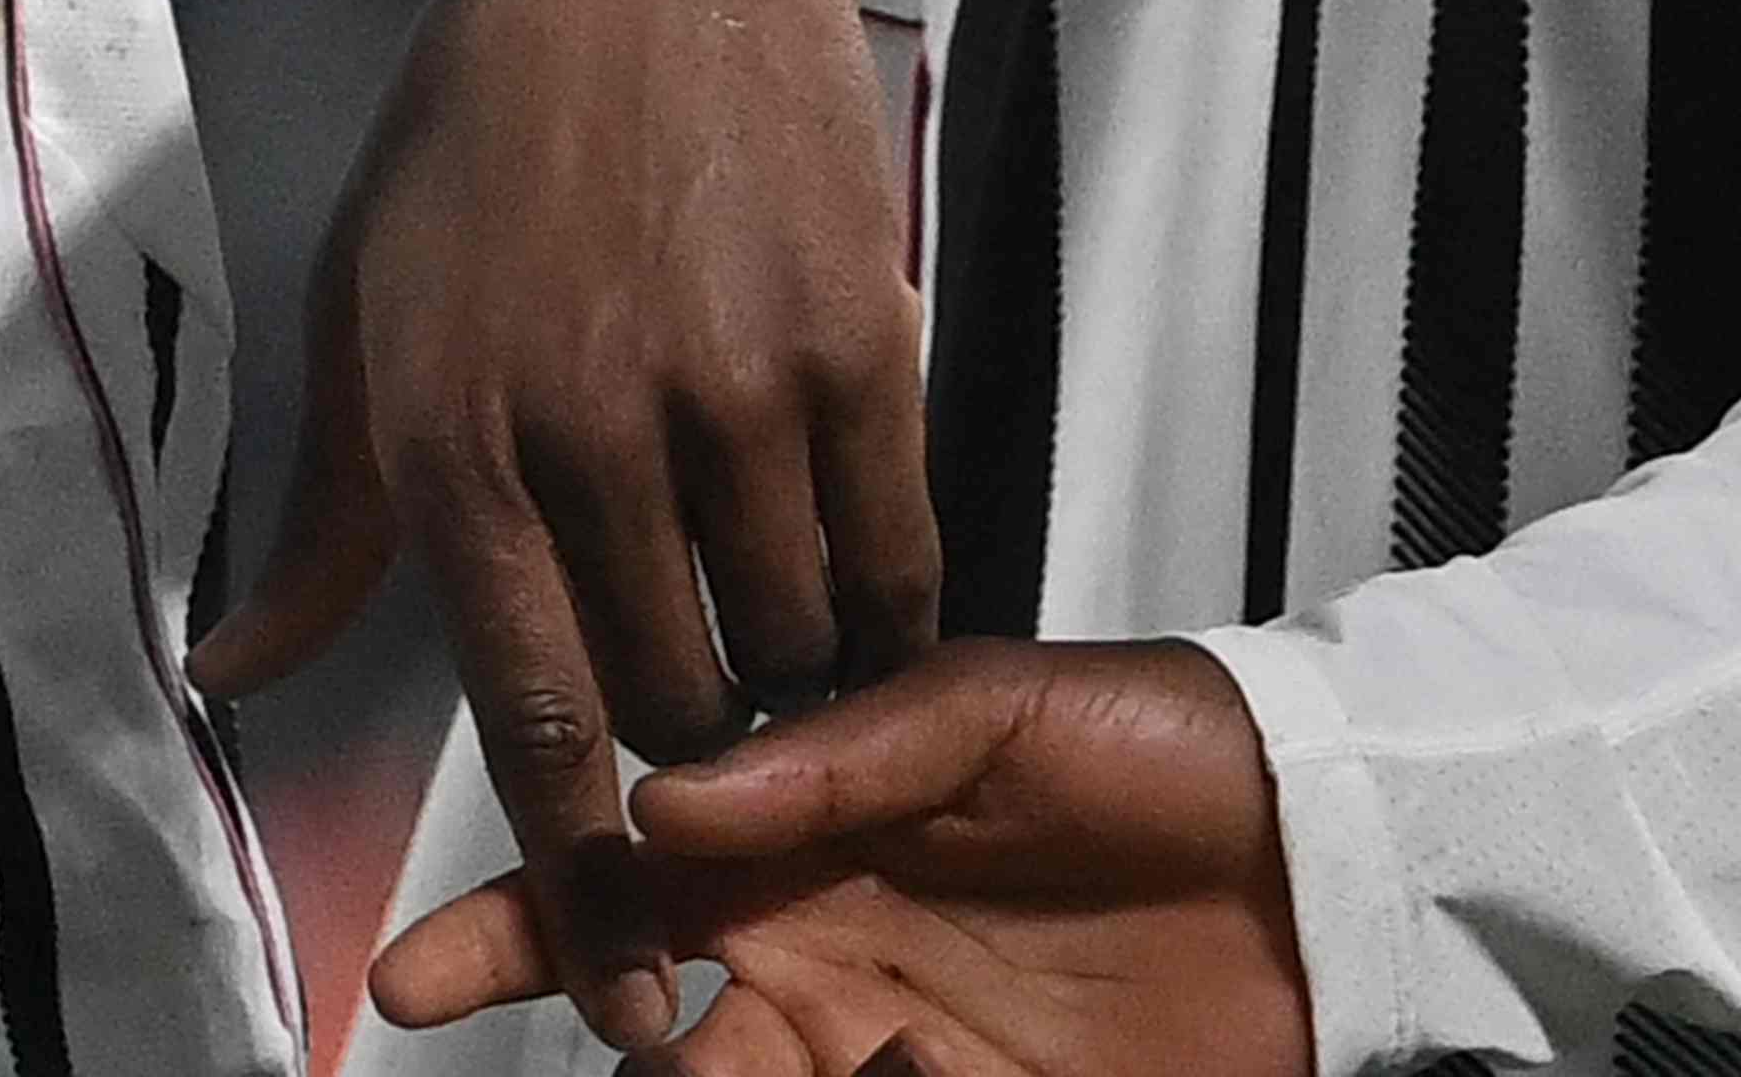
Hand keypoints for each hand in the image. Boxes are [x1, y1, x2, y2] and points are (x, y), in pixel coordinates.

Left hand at [200, 0, 936, 1048]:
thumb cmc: (482, 132)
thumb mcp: (365, 309)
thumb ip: (320, 520)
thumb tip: (228, 674)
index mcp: (450, 440)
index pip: (528, 718)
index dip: (580, 878)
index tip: (619, 986)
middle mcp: (586, 431)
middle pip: (675, 704)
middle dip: (691, 742)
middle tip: (706, 710)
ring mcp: (730, 390)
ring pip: (792, 644)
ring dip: (790, 670)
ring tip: (773, 618)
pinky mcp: (852, 345)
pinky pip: (891, 551)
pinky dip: (881, 597)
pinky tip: (857, 573)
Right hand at [481, 637, 1305, 1073]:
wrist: (1327, 851)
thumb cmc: (1163, 743)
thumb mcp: (993, 701)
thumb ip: (833, 746)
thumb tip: (664, 788)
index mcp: (802, 841)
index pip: (620, 884)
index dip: (510, 929)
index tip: (413, 973)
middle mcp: (828, 961)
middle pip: (659, 1037)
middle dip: (615, 1044)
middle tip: (649, 1037)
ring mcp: (902, 1055)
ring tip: (859, 1051)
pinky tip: (922, 1071)